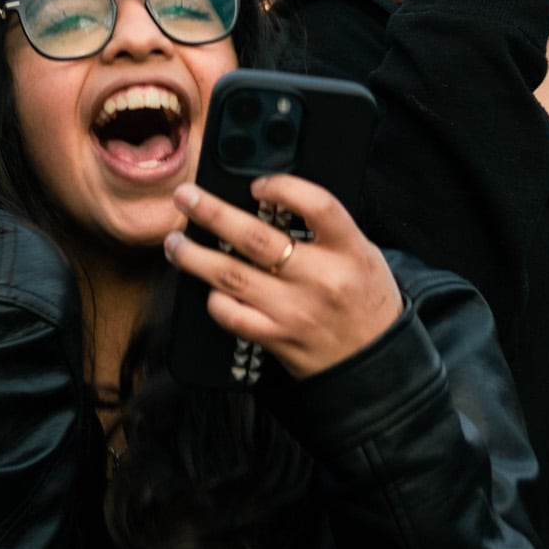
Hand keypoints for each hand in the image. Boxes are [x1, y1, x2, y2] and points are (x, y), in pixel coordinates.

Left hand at [162, 174, 402, 378]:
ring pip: (232, 276)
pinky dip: (214, 300)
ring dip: (195, 256)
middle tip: (185, 197)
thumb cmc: (365, 303)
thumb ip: (326, 230)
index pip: (318, 205)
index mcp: (349, 251)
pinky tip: (206, 288)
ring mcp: (295, 311)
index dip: (283, 187)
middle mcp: (321, 279)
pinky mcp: (277, 338)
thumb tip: (272, 202)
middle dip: (212, 213)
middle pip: (257, 238)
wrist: (374, 364)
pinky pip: (232, 316)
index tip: (257, 184)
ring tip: (175, 242)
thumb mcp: (362, 255)